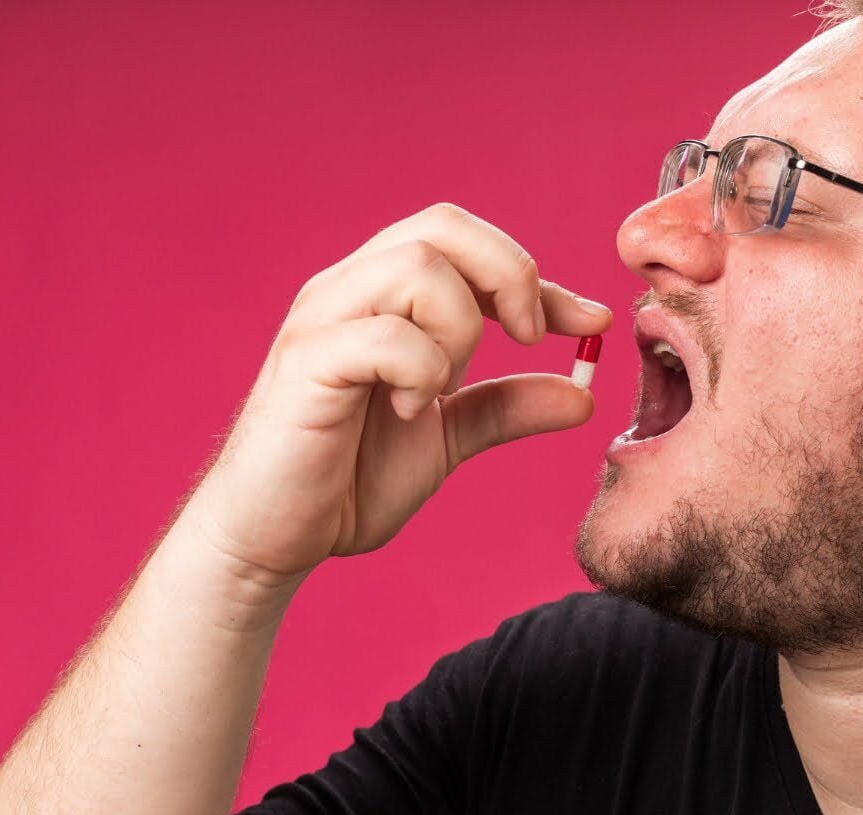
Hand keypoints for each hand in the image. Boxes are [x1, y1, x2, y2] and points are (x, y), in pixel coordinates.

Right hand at [182, 203, 610, 593]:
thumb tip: (583, 394)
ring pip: (417, 268)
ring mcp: (322, 320)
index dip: (539, 280)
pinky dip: (420, 371)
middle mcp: (349, 289)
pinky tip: (410, 412)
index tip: (590, 322)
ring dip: (459, 328)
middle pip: (444, 227)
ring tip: (445, 386)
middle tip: (528, 339)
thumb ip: (507, 407)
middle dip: (509, 276)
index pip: (471, 247)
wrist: (272, 539)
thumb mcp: (448, 438)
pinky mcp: (305, 363)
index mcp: (382, 295)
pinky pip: (385, 334)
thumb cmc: (346, 481)